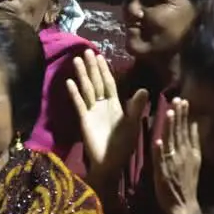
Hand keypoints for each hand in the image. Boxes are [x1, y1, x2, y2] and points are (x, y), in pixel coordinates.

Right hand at [67, 53, 148, 176]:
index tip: (100, 56)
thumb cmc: (122, 145)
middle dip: (92, 68)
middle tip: (86, 51)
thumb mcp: (132, 124)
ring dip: (82, 75)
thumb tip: (144, 89)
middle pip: (96, 82)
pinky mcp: (84, 120)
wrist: (110, 163)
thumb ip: (136, 107)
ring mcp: (92, 112)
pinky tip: (69, 82)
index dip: (104, 70)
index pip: (109, 83)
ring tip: (77, 60)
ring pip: (87, 89)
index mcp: (115, 105)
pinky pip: (79, 104)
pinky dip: (75, 94)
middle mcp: (102, 105)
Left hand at [152, 98, 201, 213]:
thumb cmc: (187, 184)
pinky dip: (160, 151)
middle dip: (179, 115)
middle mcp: (182, 155)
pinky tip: (157, 141)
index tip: (183, 101)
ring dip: (170, 128)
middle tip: (177, 99)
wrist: (183, 205)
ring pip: (171, 142)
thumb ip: (193, 143)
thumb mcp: (195, 162)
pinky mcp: (163, 173)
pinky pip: (161, 160)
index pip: (187, 130)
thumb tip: (194, 126)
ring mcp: (173, 164)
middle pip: (180, 132)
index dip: (185, 116)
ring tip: (169, 113)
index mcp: (190, 152)